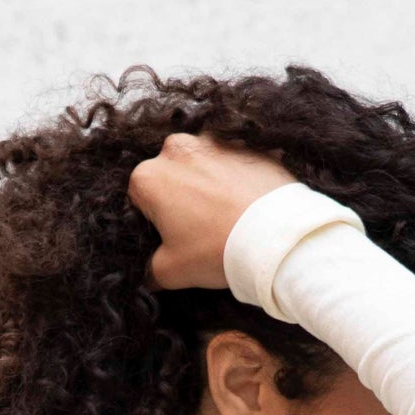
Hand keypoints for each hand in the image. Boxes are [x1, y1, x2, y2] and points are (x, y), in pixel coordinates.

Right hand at [128, 132, 296, 291]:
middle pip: (170, 173)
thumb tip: (147, 273)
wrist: (276, 237)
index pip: (138, 197)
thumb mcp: (171, 271)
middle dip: (180, 194)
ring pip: (202, 162)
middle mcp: (176, 149)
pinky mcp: (247, 142)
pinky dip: (238, 175)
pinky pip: (235, 159)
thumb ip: (149, 269)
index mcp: (148, 176)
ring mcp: (214, 141)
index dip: (154, 218)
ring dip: (208, 180)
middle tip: (201, 225)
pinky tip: (248, 199)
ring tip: (228, 211)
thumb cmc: (216, 250)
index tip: (172, 235)